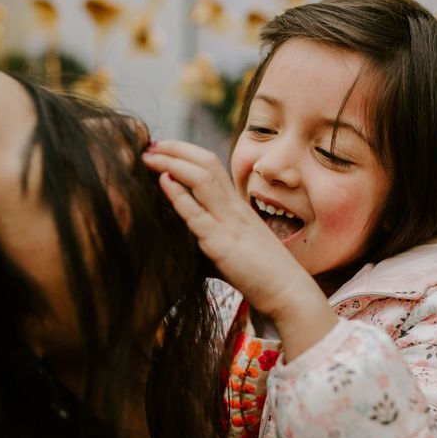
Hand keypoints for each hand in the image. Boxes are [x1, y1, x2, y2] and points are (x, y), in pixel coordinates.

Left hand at [142, 139, 335, 358]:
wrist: (288, 292)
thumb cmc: (262, 276)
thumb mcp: (236, 246)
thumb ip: (214, 235)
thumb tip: (189, 237)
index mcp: (236, 207)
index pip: (210, 166)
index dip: (184, 153)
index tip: (162, 150)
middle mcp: (233, 208)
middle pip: (205, 162)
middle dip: (174, 149)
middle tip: (148, 145)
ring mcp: (228, 223)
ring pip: (201, 178)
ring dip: (171, 163)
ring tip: (148, 156)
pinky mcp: (221, 243)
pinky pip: (197, 213)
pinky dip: (178, 194)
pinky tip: (162, 181)